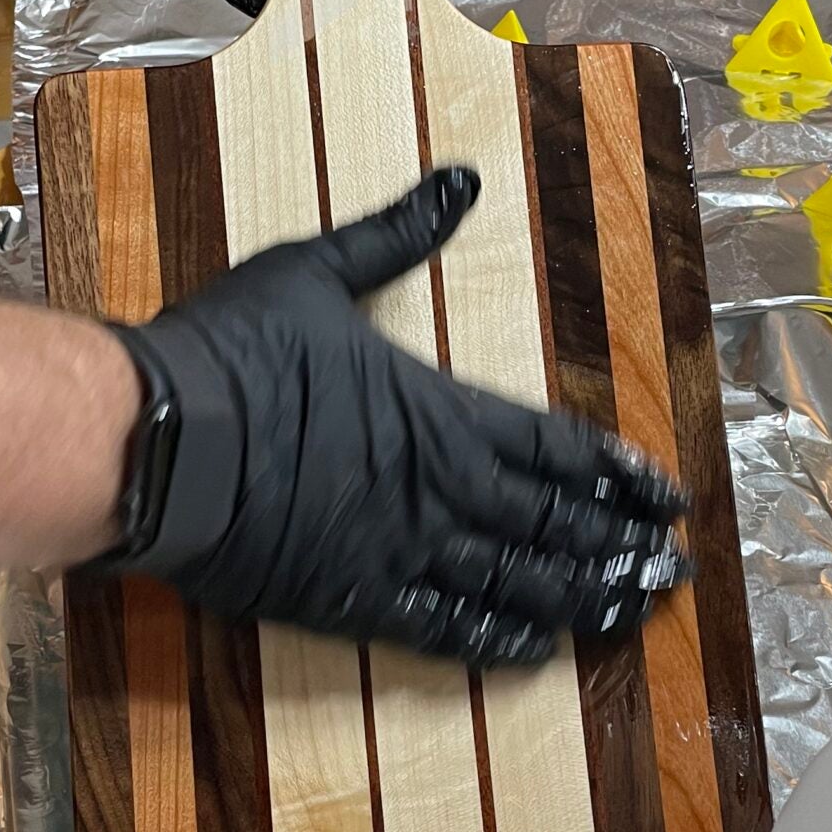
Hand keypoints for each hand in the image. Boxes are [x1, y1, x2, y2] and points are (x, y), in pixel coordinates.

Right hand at [97, 167, 689, 666]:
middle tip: (670, 574)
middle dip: (620, 549)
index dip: (621, 476)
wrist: (161, 438)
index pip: (560, 447)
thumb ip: (396, 234)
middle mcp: (443, 487)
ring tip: (630, 616)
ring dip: (581, 598)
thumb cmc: (233, 349)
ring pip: (519, 582)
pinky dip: (497, 641)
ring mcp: (404, 549)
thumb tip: (460, 182)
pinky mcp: (355, 599)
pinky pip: (446, 629)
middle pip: (558, 525)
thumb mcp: (316, 270)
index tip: (669, 500)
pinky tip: (536, 649)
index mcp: (443, 410)